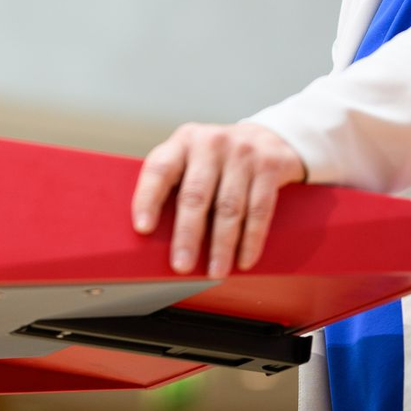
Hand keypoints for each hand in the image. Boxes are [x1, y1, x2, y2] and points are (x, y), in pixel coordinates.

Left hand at [131, 122, 305, 278]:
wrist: (268, 138)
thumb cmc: (218, 158)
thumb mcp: (193, 158)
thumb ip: (176, 183)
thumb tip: (155, 233)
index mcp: (183, 141)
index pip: (159, 169)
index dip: (148, 198)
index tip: (142, 228)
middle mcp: (210, 143)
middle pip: (195, 195)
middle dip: (187, 235)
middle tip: (181, 265)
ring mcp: (241, 153)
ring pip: (228, 207)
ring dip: (221, 245)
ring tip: (214, 272)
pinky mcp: (269, 166)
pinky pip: (259, 210)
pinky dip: (251, 240)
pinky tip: (243, 260)